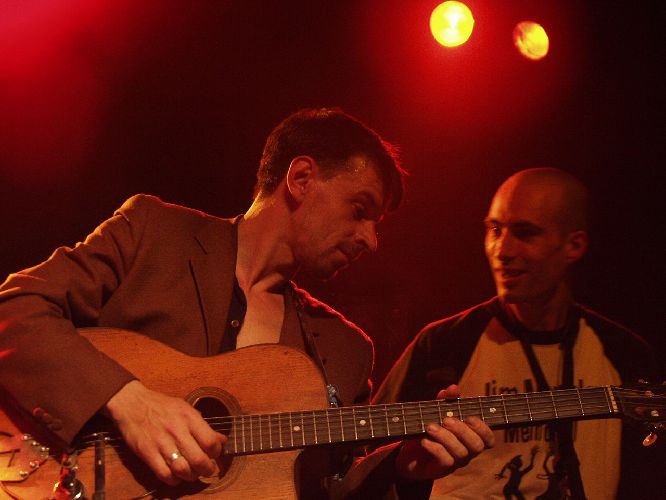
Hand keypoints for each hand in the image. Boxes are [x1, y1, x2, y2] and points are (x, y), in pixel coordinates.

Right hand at [105, 380, 225, 485]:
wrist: (132, 403)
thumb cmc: (162, 406)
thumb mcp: (186, 409)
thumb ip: (203, 426)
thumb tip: (222, 440)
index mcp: (188, 417)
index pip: (210, 442)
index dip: (216, 453)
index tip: (215, 455)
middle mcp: (176, 430)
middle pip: (198, 459)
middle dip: (207, 469)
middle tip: (208, 470)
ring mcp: (160, 443)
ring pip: (182, 470)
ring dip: (192, 477)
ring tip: (193, 474)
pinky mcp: (147, 453)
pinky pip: (164, 474)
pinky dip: (174, 480)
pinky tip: (177, 476)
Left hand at [395, 385, 494, 480]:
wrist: (409, 453)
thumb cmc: (429, 429)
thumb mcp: (436, 411)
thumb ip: (446, 400)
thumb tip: (454, 387)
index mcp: (470, 437)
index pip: (488, 438)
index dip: (484, 429)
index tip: (470, 417)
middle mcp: (467, 451)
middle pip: (477, 446)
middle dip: (463, 430)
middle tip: (446, 420)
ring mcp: (455, 463)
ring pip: (461, 453)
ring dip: (445, 437)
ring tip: (430, 427)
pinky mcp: (441, 470)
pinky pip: (446, 461)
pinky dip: (435, 448)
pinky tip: (424, 440)